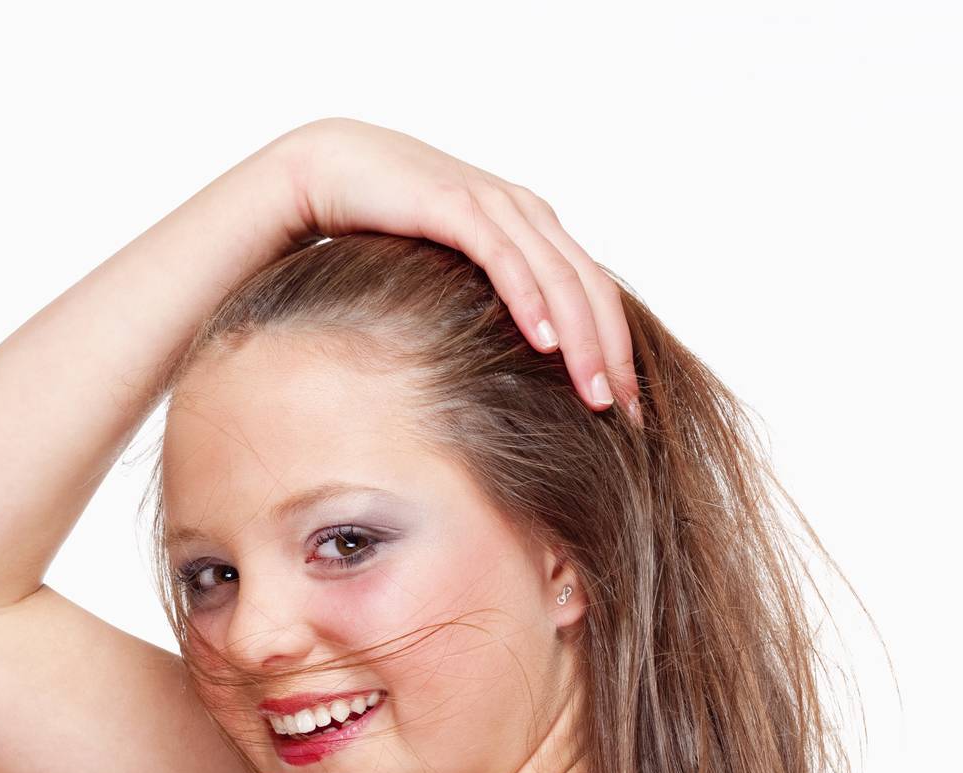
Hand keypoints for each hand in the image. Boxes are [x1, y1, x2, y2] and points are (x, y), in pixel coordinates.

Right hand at [283, 117, 639, 419]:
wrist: (333, 168)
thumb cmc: (389, 228)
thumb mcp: (454, 272)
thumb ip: (490, 301)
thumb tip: (515, 366)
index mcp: (535, 229)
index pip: (596, 293)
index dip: (618, 350)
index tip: (630, 409)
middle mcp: (527, 213)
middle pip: (592, 289)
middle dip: (613, 355)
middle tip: (628, 414)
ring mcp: (495, 205)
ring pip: (559, 277)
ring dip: (582, 341)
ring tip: (596, 395)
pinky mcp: (456, 205)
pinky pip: (505, 259)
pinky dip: (529, 301)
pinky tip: (545, 343)